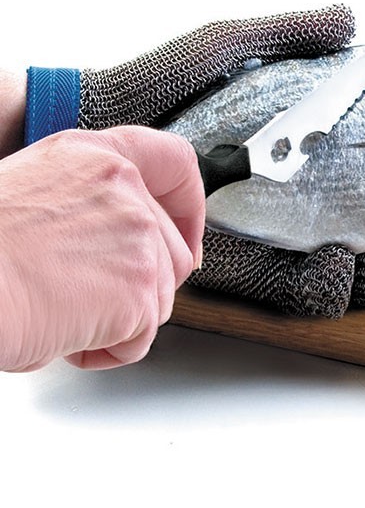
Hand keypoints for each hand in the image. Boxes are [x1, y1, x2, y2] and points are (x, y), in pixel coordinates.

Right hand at [0, 126, 204, 371]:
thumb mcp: (32, 195)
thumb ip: (89, 204)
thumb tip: (111, 241)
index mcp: (93, 157)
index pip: (175, 162)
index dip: (189, 204)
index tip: (185, 233)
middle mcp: (124, 189)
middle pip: (174, 251)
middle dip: (141, 286)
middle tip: (88, 297)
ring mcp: (139, 238)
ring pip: (161, 298)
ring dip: (118, 319)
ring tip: (60, 312)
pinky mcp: (140, 289)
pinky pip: (141, 338)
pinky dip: (106, 350)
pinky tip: (62, 333)